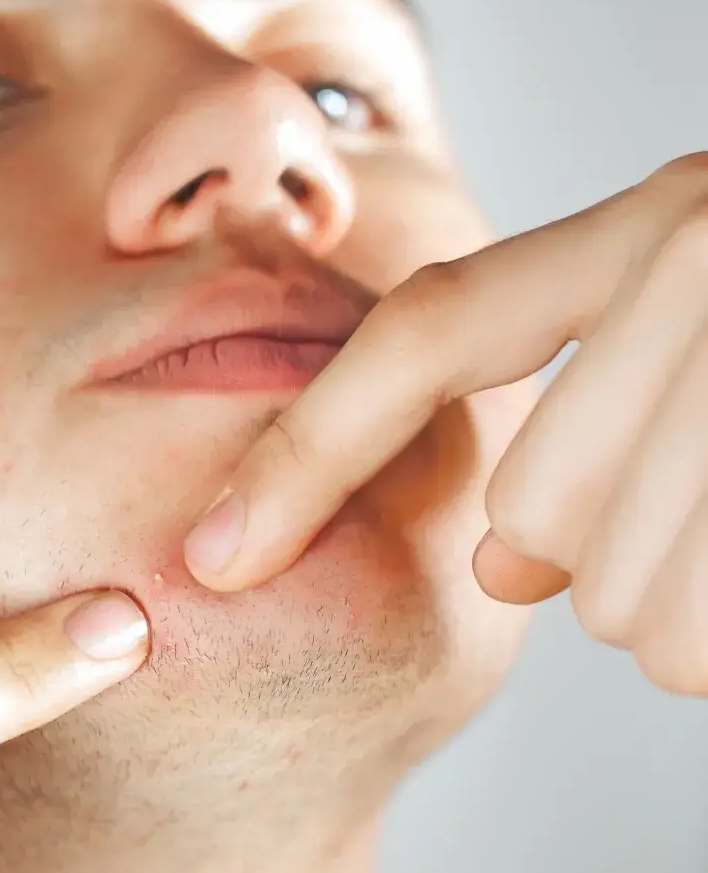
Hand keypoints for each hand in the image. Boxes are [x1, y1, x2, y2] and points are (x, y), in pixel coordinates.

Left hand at [182, 152, 707, 695]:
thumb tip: (498, 571)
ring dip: (670, 605)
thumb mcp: (688, 329)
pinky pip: (699, 637)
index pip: (421, 341)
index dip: (305, 452)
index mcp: (642, 235)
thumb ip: (576, 427)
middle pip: (538, 514)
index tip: (214, 556)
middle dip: (582, 554)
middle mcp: (695, 265)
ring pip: (631, 600)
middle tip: (672, 509)